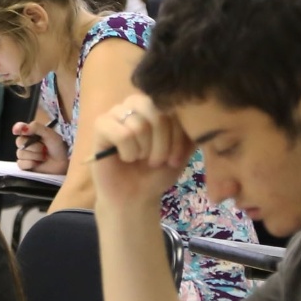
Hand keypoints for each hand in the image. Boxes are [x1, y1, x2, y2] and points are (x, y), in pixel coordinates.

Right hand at [13, 121, 68, 175]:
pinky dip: (30, 163)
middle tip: (44, 148)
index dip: (17, 128)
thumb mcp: (49, 134)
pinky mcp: (25, 166)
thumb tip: (22, 128)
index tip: (17, 130)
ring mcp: (25, 155)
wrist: (62, 164)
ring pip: (20, 153)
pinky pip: (20, 163)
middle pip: (19, 141)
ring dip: (35, 155)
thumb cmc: (58, 148)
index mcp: (32, 133)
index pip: (20, 128)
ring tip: (44, 157)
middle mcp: (26, 143)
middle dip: (33, 146)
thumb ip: (36, 127)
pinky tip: (38, 163)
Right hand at [90, 93, 192, 207]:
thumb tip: (199, 119)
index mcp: (157, 104)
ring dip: (144, 151)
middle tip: (156, 161)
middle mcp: (136, 103)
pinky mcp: (100, 125)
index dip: (177, 137)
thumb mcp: (182, 152)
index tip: (175, 159)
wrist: (135, 197)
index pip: (174, 109)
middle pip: (157, 113)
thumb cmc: (156, 173)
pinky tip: (126, 158)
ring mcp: (117, 112)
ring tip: (140, 159)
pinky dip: (128, 152)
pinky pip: (121, 134)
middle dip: (162, 144)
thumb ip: (192, 132)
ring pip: (139, 125)